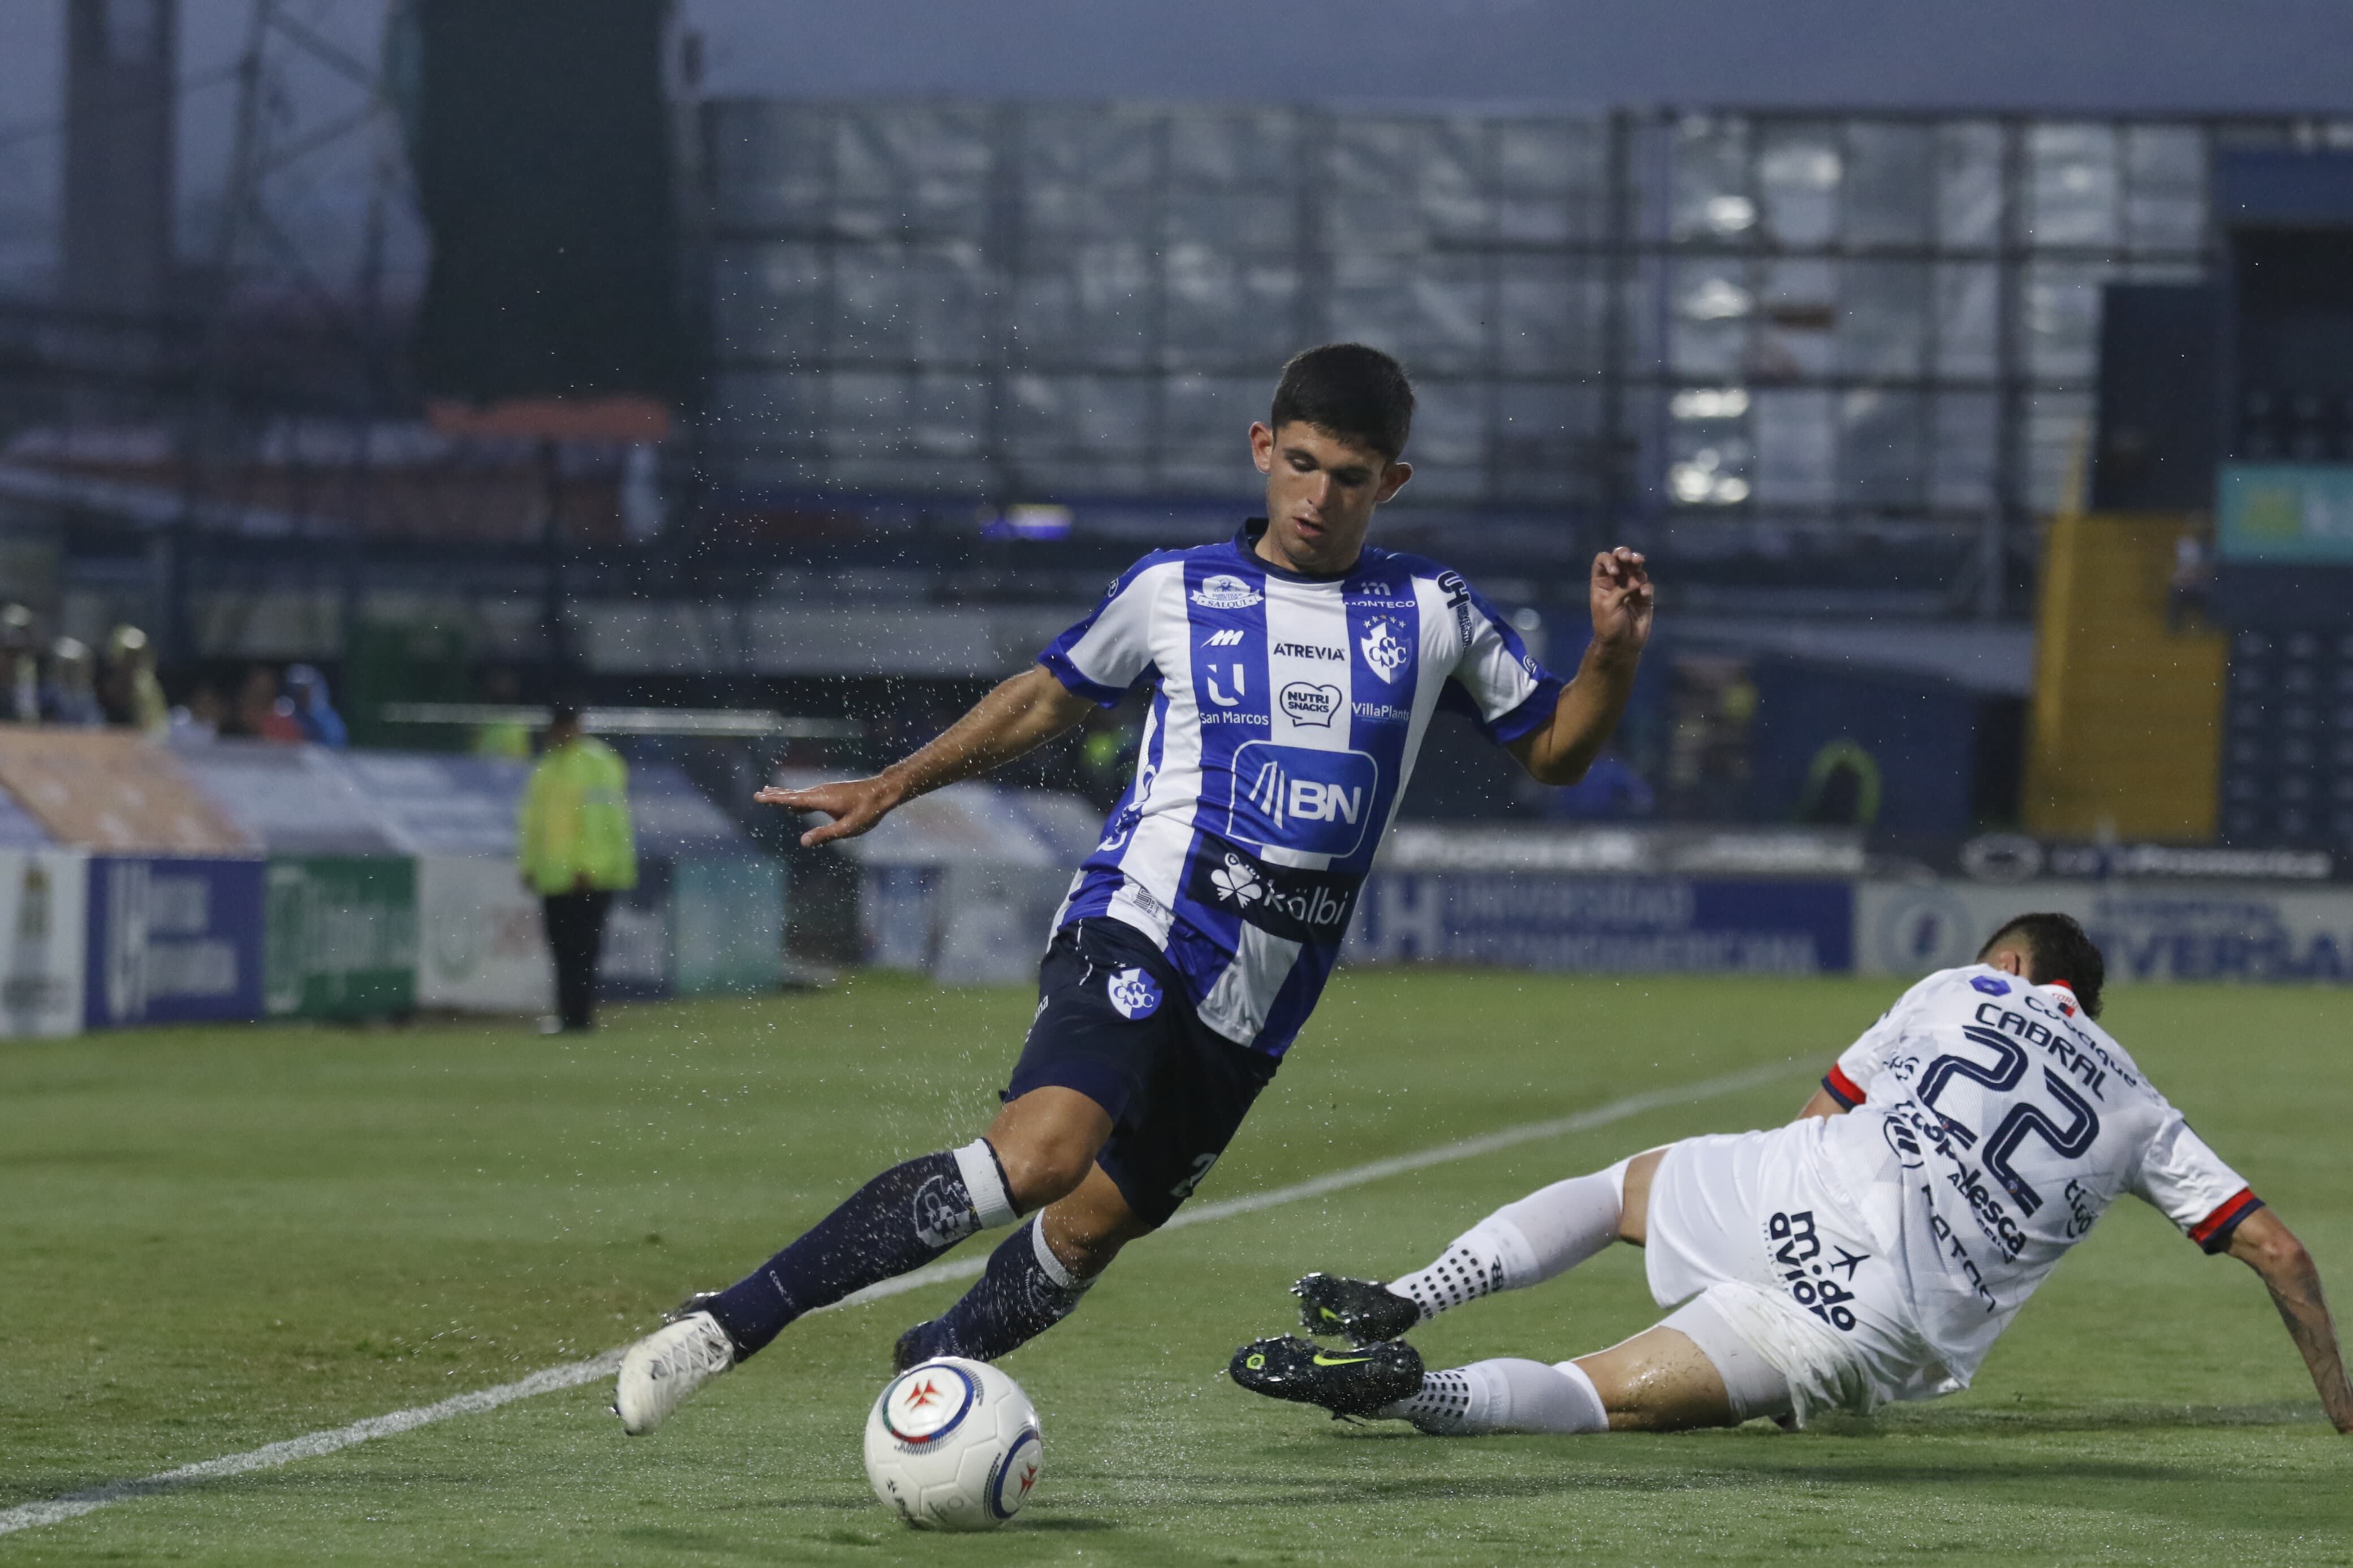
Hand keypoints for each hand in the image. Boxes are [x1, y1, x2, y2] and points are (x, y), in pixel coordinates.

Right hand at [755, 774, 906, 846]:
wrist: (882, 791)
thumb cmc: (868, 811)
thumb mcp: (847, 828)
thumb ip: (825, 835)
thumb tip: (803, 842)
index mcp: (821, 799)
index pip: (792, 800)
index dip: (774, 799)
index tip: (759, 796)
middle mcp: (820, 792)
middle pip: (793, 794)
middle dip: (775, 795)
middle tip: (758, 794)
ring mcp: (825, 791)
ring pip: (800, 794)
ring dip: (784, 795)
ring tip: (770, 794)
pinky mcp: (831, 793)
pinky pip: (808, 796)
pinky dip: (797, 798)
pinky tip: (795, 805)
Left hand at [1589, 546, 1654, 657]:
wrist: (1621, 645)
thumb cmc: (1609, 626)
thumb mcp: (1609, 606)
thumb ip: (1621, 589)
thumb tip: (1637, 580)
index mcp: (1601, 582)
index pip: (1603, 561)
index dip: (1609, 560)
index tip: (1614, 572)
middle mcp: (1616, 581)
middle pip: (1621, 559)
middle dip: (1626, 555)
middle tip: (1631, 559)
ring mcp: (1631, 588)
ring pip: (1636, 569)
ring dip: (1638, 566)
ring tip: (1638, 571)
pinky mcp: (1644, 597)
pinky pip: (1647, 585)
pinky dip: (1646, 587)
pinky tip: (1643, 594)